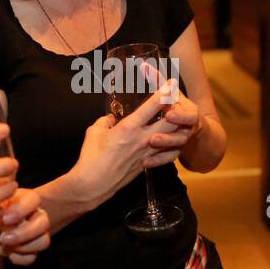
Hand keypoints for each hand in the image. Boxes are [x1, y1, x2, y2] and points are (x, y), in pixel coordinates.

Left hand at [0, 187, 50, 265]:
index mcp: (27, 200)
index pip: (33, 200)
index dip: (21, 211)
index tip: (5, 219)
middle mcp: (36, 215)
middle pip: (43, 223)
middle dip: (23, 233)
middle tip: (4, 238)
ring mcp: (37, 234)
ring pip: (43, 241)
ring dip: (24, 247)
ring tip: (6, 246)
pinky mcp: (32, 250)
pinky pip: (32, 257)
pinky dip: (20, 258)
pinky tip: (9, 253)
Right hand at [68, 87, 179, 201]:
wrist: (93, 185)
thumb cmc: (91, 157)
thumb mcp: (94, 132)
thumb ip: (105, 122)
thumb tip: (111, 119)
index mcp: (128, 128)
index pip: (151, 107)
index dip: (163, 93)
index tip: (171, 83)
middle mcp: (142, 140)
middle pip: (170, 123)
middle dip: (177, 110)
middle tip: (177, 102)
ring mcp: (147, 154)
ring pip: (172, 139)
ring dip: (177, 128)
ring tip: (178, 120)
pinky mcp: (147, 165)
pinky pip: (166, 155)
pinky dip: (171, 147)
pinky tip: (170, 141)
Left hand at [144, 79, 202, 167]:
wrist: (198, 131)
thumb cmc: (180, 107)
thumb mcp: (173, 93)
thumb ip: (158, 81)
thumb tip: (143, 65)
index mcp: (188, 111)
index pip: (186, 112)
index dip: (178, 112)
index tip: (168, 109)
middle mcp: (187, 126)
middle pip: (180, 130)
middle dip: (170, 131)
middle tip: (156, 132)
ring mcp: (182, 140)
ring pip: (176, 144)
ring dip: (165, 144)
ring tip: (151, 143)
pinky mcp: (177, 152)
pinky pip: (170, 158)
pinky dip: (158, 160)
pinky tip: (145, 163)